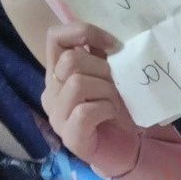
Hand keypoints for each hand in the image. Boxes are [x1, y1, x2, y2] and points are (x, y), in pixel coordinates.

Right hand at [42, 22, 139, 177]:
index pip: (55, 37)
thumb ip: (105, 57)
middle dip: (103, 69)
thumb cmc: (119, 110)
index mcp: (59, 73)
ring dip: (107, 90)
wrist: (129, 147)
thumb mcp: (112, 77)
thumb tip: (112, 37)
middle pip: (71, 61)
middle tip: (119, 85)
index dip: (84, 32)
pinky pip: (85, 111)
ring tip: (116, 102)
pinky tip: (113, 114)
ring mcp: (57, 115)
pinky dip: (106, 108)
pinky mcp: (70, 136)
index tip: (114, 45)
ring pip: (78, 84)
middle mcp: (51, 92)